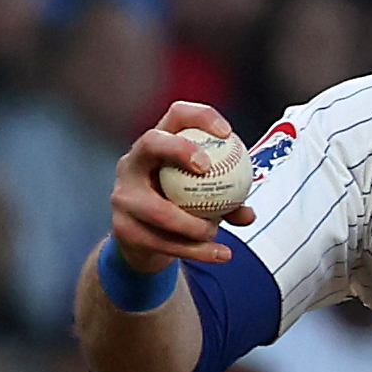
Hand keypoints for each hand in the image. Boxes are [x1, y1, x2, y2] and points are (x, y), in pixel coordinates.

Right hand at [108, 102, 255, 275]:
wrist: (145, 244)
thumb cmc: (181, 209)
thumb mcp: (205, 199)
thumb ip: (227, 201)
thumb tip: (248, 212)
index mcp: (158, 147)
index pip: (177, 116)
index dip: (200, 116)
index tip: (227, 133)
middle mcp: (133, 163)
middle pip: (151, 142)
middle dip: (178, 148)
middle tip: (206, 167)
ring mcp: (122, 194)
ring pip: (159, 209)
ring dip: (192, 224)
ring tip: (215, 232)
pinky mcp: (123, 227)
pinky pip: (163, 242)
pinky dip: (196, 251)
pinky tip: (221, 255)